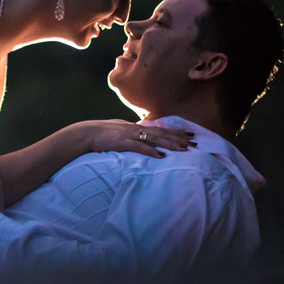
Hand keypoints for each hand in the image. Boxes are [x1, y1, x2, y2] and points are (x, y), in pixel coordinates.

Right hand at [76, 119, 195, 157]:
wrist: (87, 134)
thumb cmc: (103, 135)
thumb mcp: (121, 132)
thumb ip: (133, 135)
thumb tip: (143, 139)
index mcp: (137, 127)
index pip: (160, 129)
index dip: (176, 132)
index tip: (190, 134)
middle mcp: (137, 129)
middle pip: (162, 133)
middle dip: (179, 138)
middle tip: (195, 142)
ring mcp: (130, 135)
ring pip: (155, 139)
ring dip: (170, 144)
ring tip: (184, 150)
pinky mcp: (123, 143)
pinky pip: (140, 148)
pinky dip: (152, 152)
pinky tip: (162, 156)